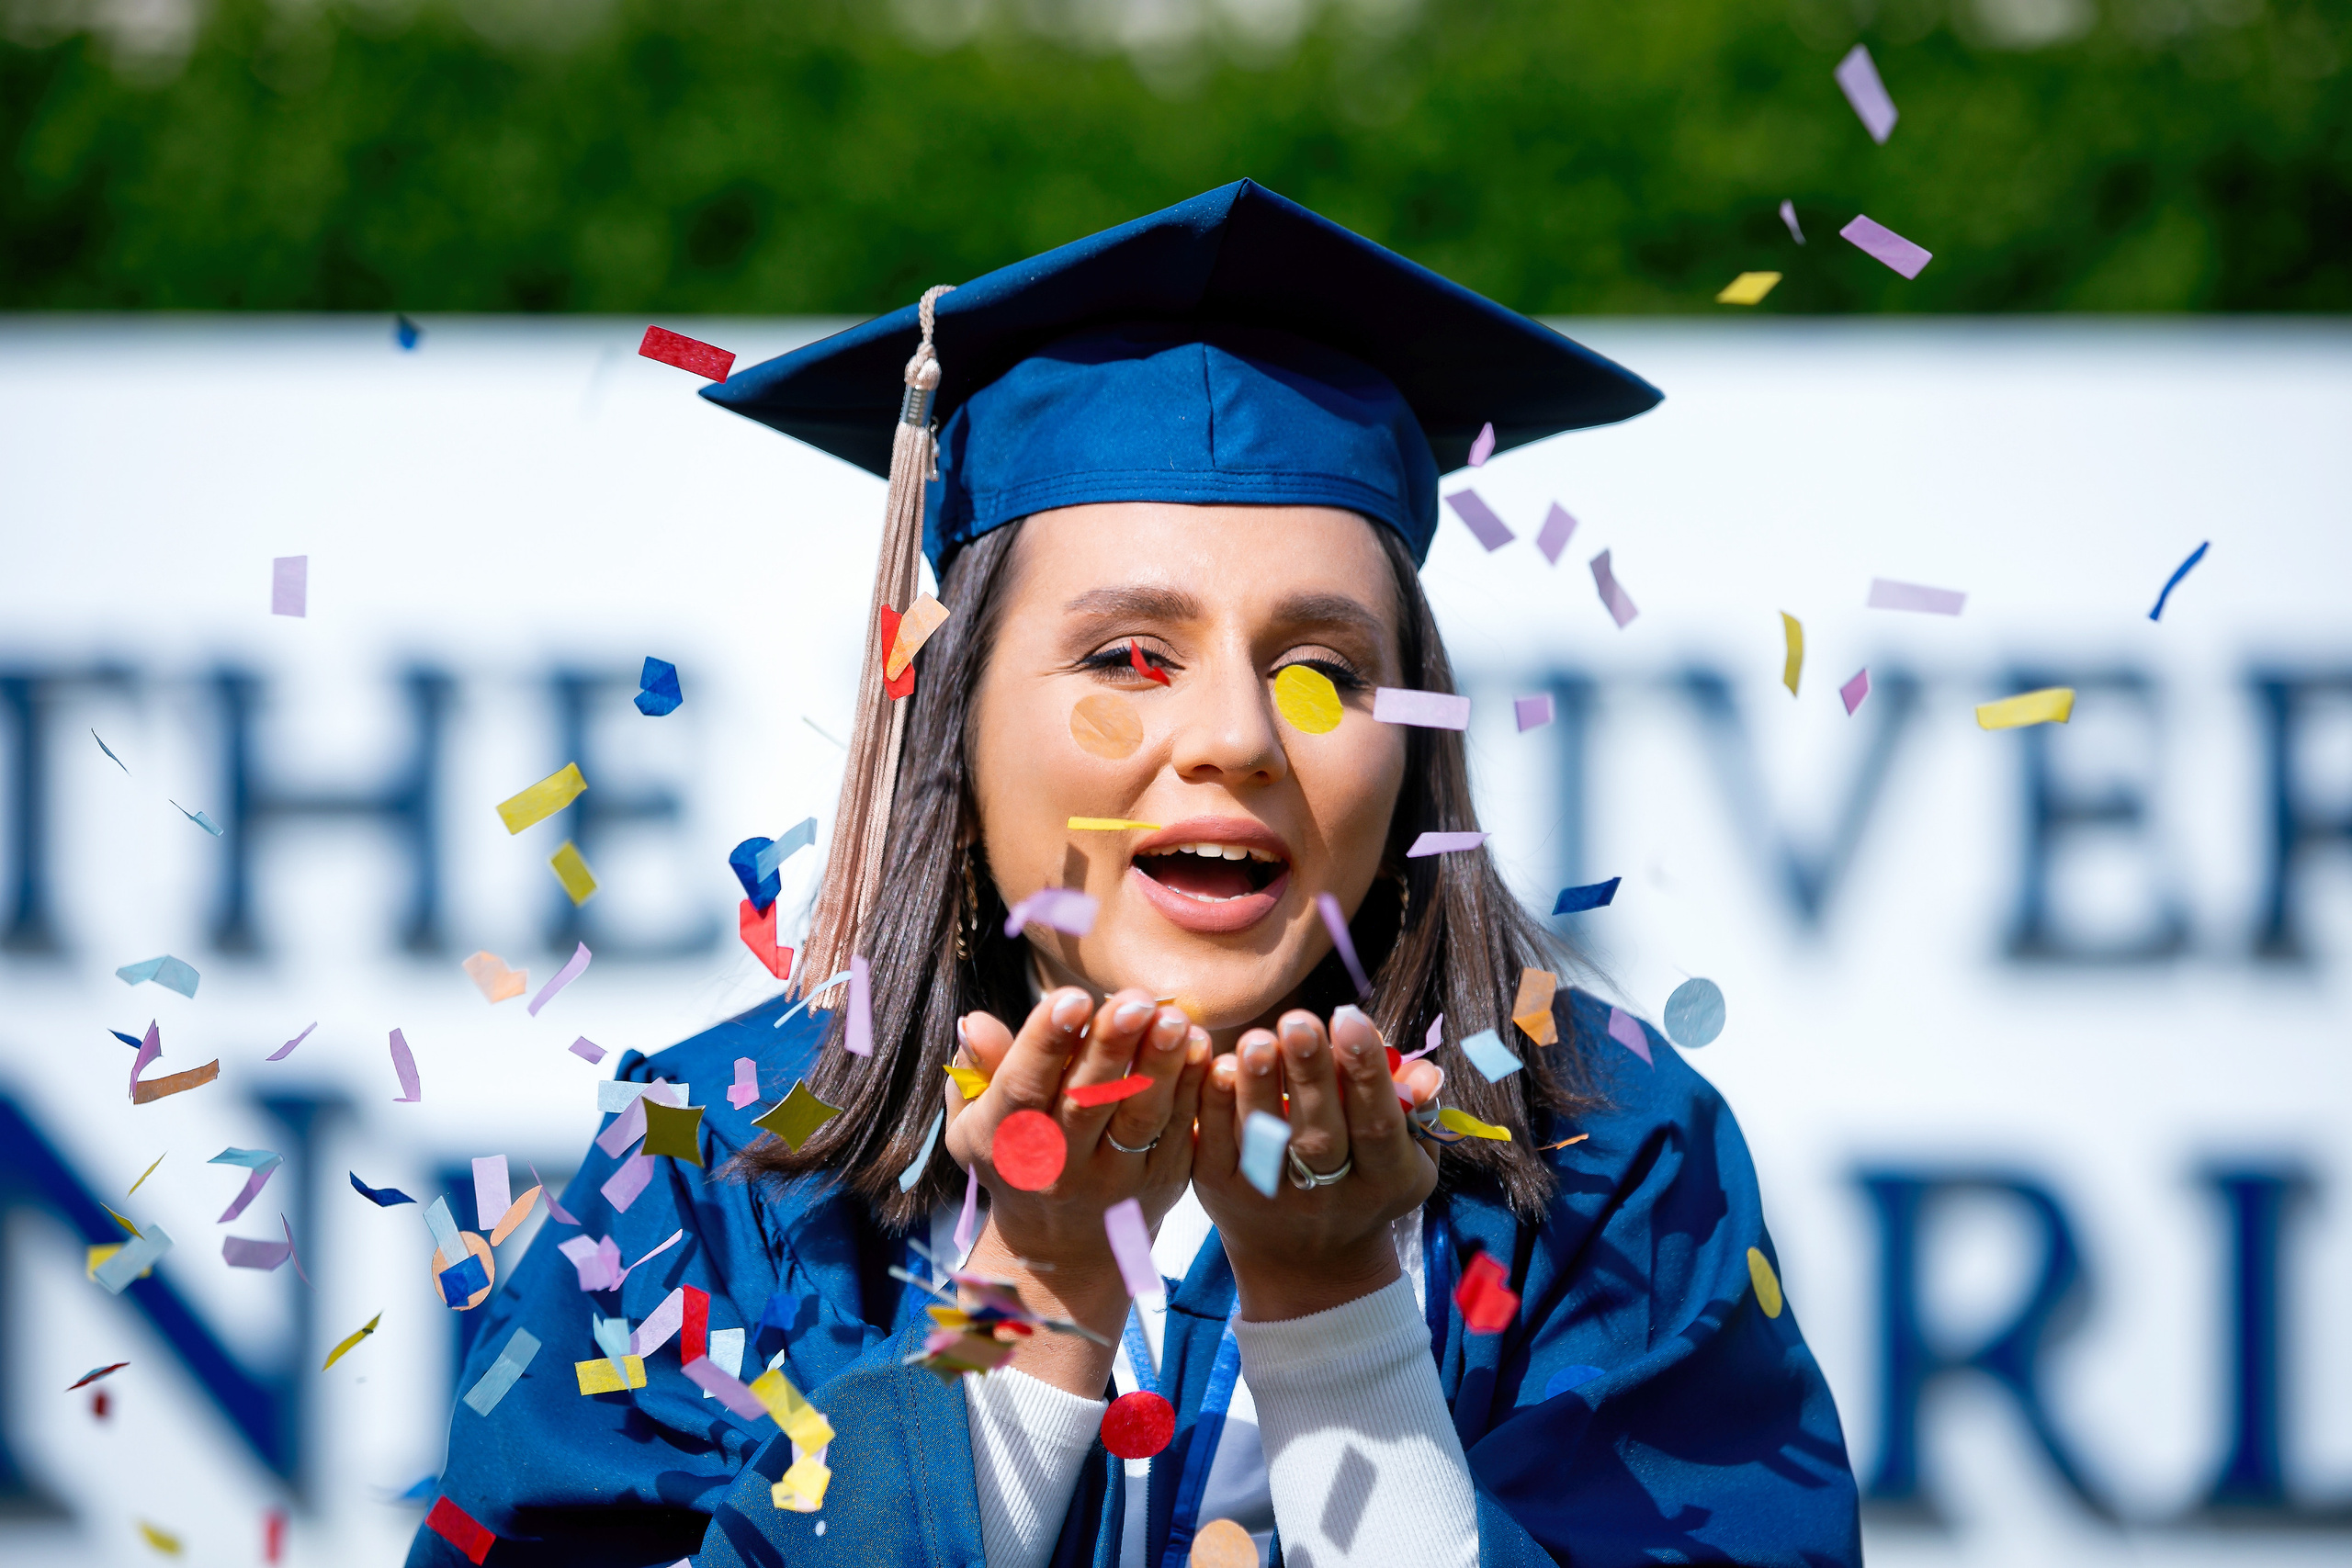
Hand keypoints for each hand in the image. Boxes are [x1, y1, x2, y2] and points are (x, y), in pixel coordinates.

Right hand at [944, 985, 1209, 1392]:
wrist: (1062, 1245)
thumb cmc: (1016, 1156)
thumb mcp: (976, 1121)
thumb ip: (977, 1069)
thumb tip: (978, 1020)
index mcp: (1006, 1141)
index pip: (1023, 1088)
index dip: (1046, 1043)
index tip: (1072, 997)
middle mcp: (1059, 1166)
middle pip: (1087, 1102)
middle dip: (1112, 1048)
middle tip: (1136, 1001)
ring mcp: (1114, 1178)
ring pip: (1140, 1119)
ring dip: (1160, 1066)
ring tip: (1173, 1019)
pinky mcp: (1160, 1181)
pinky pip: (1178, 1132)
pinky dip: (1191, 1089)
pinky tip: (1198, 1046)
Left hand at [1194, 1005, 1442, 1321]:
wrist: (1306, 1263)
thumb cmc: (1365, 1186)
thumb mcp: (1407, 1158)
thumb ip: (1417, 1110)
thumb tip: (1425, 1072)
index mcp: (1383, 1183)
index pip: (1377, 1125)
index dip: (1366, 1074)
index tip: (1351, 1018)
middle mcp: (1328, 1197)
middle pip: (1320, 1135)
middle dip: (1310, 1075)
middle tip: (1299, 1020)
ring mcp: (1270, 1197)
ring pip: (1264, 1141)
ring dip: (1259, 1086)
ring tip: (1258, 1039)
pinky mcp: (1221, 1192)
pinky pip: (1217, 1145)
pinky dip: (1215, 1105)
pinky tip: (1218, 1064)